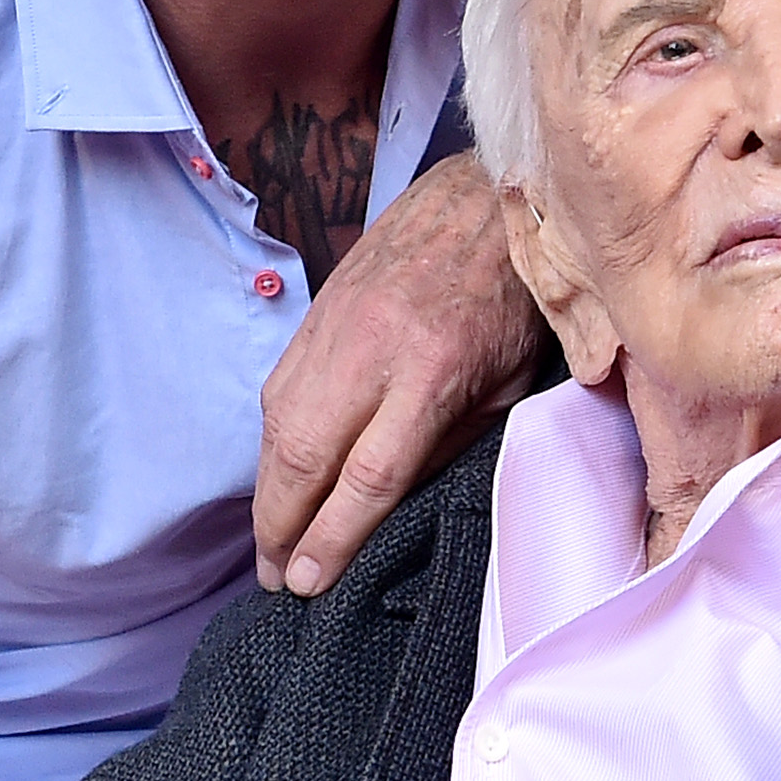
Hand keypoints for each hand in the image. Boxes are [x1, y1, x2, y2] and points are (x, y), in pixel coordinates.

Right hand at [255, 152, 545, 596]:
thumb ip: (453, 442)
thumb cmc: (512, 299)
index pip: (368, 475)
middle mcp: (372, 350)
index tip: (309, 582)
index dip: (333, 537)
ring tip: (270, 544)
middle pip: (305, 456)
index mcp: (434, 372)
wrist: (481, 198)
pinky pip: (279, 390)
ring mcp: (336, 327)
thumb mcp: (510, 384)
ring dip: (268, 493)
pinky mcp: (316, 312)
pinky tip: (276, 478)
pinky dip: (271, 444)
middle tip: (276, 578)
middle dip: (281, 528)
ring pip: (279, 425)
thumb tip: (396, 505)